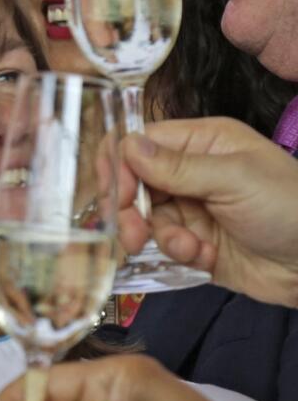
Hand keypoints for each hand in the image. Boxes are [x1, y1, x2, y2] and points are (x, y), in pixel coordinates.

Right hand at [117, 117, 297, 306]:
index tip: (119, 194)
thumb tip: (126, 145)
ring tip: (188, 249)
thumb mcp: (236, 179)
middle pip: (132, 183)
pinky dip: (179, 254)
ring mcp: (190, 209)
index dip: (119, 165)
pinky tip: (205, 258)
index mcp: (200, 142)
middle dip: (130, 211)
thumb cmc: (289, 207)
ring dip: (161, 237)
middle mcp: (189, 172)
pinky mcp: (193, 243)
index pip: (139, 142)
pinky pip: (163, 246)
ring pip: (144, 219)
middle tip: (132, 235)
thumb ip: (177, 166)